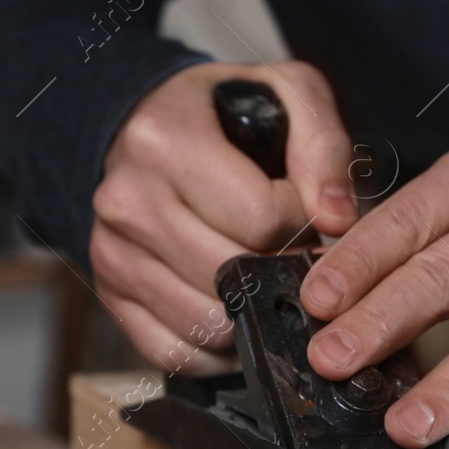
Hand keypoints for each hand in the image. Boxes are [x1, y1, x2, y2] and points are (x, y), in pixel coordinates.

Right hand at [91, 60, 356, 374]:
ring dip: (252, 313)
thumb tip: (337, 219)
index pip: (262, 217)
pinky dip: (216, 350)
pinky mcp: (111, 296)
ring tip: (264, 277)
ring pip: (208, 321)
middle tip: (290, 251)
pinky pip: (175, 351)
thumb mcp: (286, 96)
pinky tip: (235, 313)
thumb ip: (324, 148)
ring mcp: (112, 253)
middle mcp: (128, 199)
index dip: (300, 222)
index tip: (301, 210)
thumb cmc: (223, 114)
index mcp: (166, 141)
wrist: (142, 124)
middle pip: (234, 276)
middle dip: (279, 270)